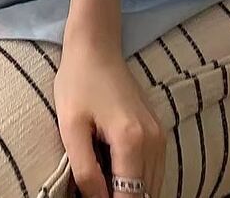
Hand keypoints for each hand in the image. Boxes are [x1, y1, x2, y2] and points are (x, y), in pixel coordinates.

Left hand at [54, 36, 165, 197]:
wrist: (96, 47)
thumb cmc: (78, 82)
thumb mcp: (70, 127)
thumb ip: (85, 170)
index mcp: (131, 140)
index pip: (130, 197)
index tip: (92, 197)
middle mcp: (154, 140)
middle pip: (145, 194)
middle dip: (121, 197)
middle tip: (94, 187)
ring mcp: (159, 135)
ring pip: (152, 185)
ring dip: (129, 190)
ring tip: (101, 178)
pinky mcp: (158, 131)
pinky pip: (153, 170)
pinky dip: (136, 178)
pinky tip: (112, 169)